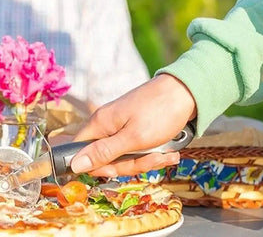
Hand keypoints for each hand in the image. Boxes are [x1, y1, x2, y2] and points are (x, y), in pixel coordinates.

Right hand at [70, 74, 196, 176]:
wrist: (187, 91)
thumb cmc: (161, 112)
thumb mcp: (133, 138)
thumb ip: (104, 152)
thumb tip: (74, 165)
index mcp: (101, 123)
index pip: (80, 152)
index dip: (96, 167)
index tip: (116, 170)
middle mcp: (110, 124)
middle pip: (107, 158)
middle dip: (131, 164)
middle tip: (151, 157)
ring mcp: (125, 125)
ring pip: (127, 156)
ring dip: (148, 159)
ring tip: (167, 153)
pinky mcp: (139, 128)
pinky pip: (140, 149)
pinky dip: (155, 153)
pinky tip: (170, 151)